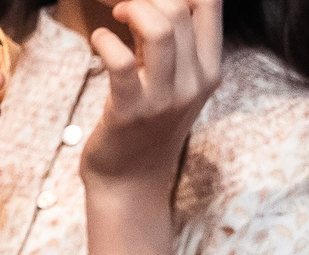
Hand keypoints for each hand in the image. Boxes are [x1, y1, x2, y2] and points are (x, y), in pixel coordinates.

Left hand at [82, 0, 221, 191]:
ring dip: (132, 10)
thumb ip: (172, 45)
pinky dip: (105, 41)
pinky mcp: (131, 112)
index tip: (152, 0)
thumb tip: (154, 2)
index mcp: (209, 70)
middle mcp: (194, 83)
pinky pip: (121, 61)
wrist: (129, 182)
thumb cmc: (147, 127)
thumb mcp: (173, 84)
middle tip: (124, 7)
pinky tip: (99, 40)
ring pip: (160, 29)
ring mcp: (165, 99)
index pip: (210, 4)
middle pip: (180, 10)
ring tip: (115, 16)